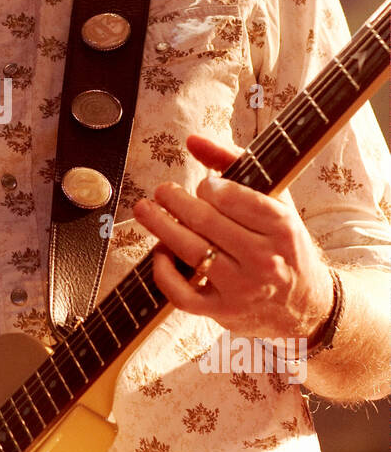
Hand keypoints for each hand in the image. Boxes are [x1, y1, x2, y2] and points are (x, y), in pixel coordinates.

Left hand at [132, 134, 333, 341]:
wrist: (306, 305)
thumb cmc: (284, 245)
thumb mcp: (275, 202)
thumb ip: (235, 164)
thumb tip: (192, 140)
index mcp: (281, 226)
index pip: (230, 197)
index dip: (207, 187)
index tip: (202, 186)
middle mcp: (264, 258)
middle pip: (205, 221)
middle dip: (174, 200)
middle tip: (161, 191)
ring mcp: (243, 288)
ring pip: (190, 252)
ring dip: (160, 227)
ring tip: (145, 210)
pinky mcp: (224, 312)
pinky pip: (182, 293)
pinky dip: (163, 272)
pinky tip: (159, 253)